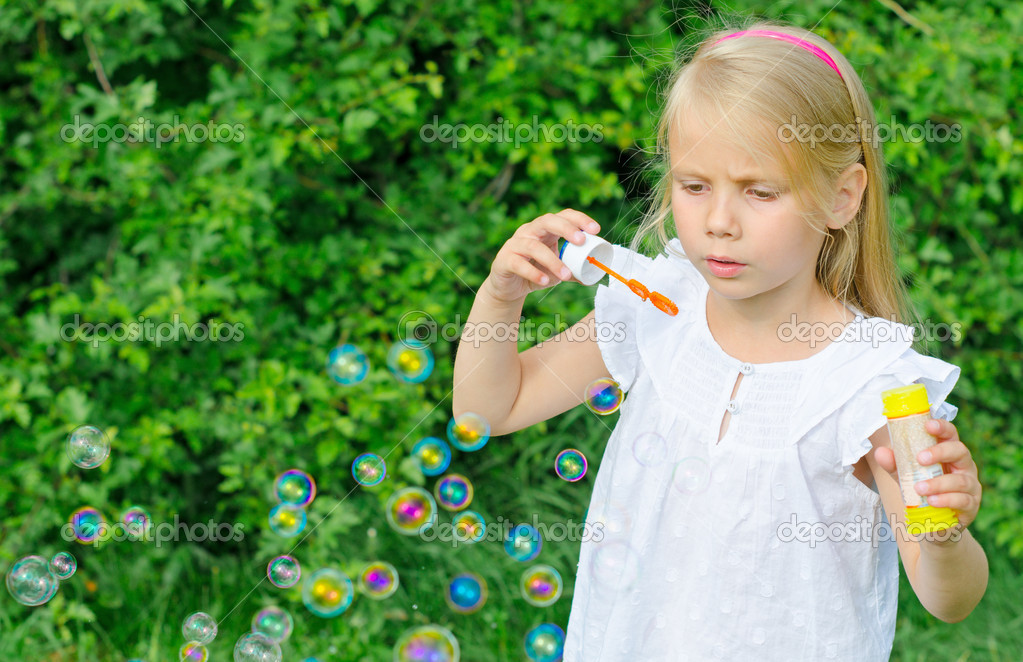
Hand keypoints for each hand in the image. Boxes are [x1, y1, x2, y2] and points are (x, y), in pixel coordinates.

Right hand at [483, 209, 600, 303]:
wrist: (508, 289)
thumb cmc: (535, 273)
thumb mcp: (557, 271)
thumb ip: (574, 270)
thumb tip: (595, 272)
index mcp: (545, 230)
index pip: (563, 216)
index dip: (579, 219)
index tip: (596, 230)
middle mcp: (529, 232)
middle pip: (547, 221)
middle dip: (566, 228)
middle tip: (581, 241)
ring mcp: (514, 244)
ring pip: (533, 246)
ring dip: (553, 261)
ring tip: (566, 276)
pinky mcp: (504, 260)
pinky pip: (518, 263)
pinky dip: (533, 273)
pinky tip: (545, 281)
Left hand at [873, 419, 981, 528]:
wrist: (933, 523)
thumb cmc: (922, 490)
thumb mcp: (905, 475)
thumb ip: (894, 464)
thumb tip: (880, 452)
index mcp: (949, 453)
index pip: (950, 434)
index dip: (942, 427)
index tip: (928, 425)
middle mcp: (964, 466)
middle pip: (960, 451)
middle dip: (940, 452)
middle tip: (920, 458)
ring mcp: (970, 486)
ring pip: (960, 480)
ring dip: (938, 483)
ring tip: (919, 488)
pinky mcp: (971, 506)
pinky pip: (963, 501)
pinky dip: (946, 500)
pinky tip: (932, 501)